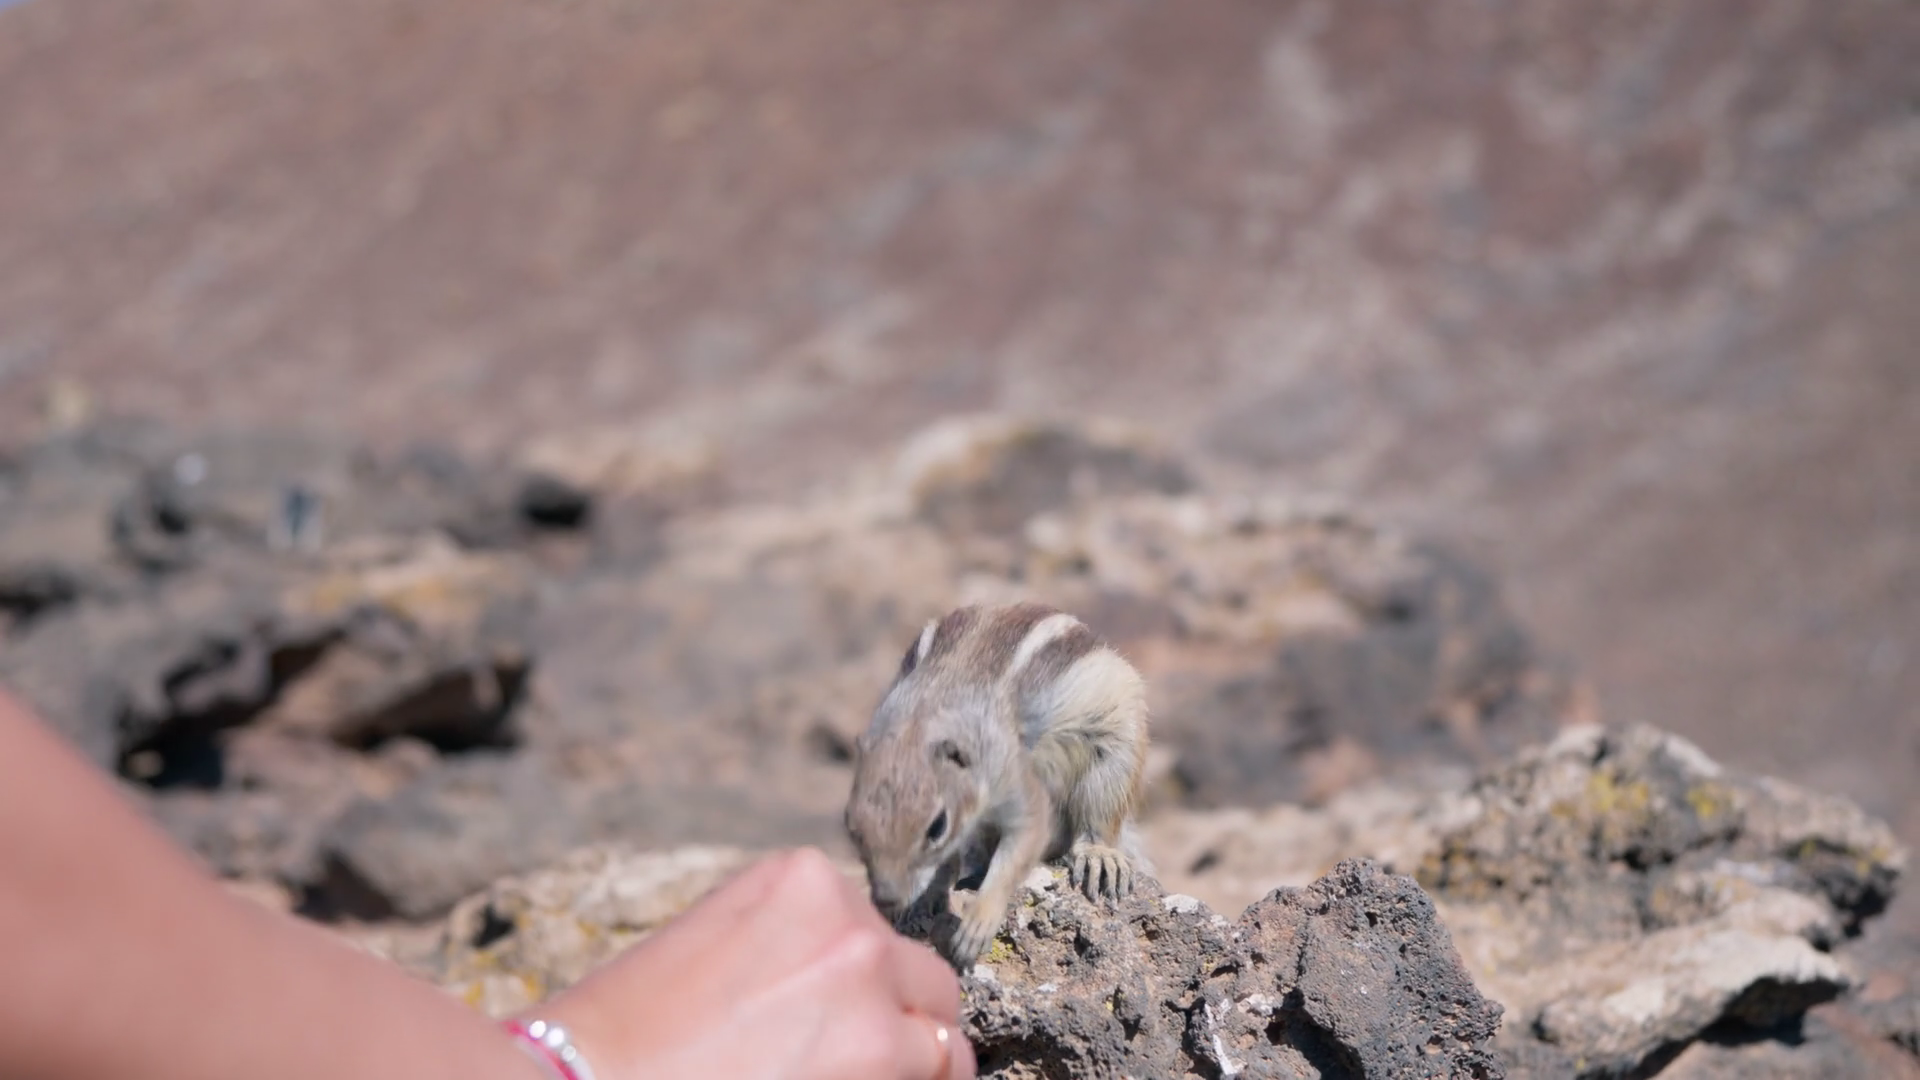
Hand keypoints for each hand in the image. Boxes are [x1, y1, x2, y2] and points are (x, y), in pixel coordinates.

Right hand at [526, 848, 976, 1079]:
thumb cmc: (623, 1040)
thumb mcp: (714, 953)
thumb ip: (791, 955)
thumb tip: (837, 1007)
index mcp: (801, 881)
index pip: (876, 940)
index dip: (867, 997)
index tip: (842, 1033)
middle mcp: (850, 922)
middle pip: (926, 985)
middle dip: (905, 1031)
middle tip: (859, 1071)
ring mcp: (874, 990)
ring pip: (945, 1048)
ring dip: (911, 1078)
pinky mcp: (886, 1056)